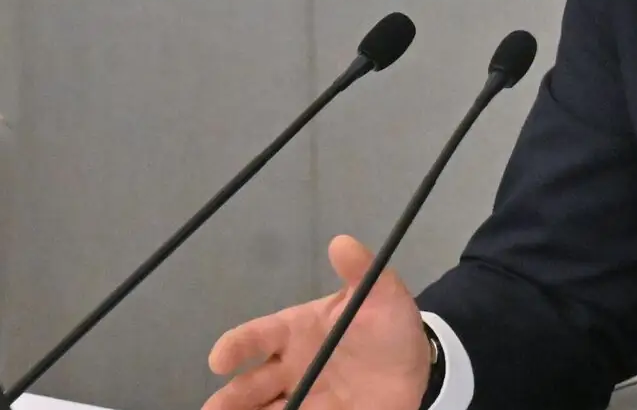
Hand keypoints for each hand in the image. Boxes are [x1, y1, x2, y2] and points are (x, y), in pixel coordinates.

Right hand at [203, 235, 431, 409]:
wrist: (416, 363)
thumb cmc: (387, 325)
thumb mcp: (381, 294)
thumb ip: (361, 271)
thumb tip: (342, 243)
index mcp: (293, 332)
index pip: (255, 337)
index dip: (235, 346)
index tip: (220, 360)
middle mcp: (288, 369)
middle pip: (248, 386)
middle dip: (228, 399)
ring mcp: (301, 398)